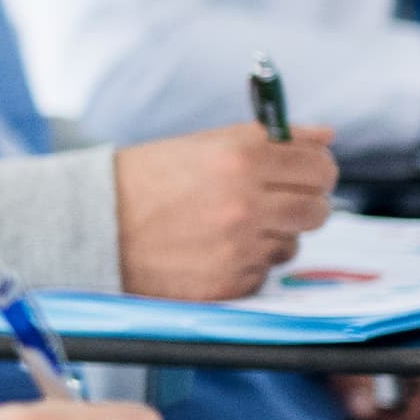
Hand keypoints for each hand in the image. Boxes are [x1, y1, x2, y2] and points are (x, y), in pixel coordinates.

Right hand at [114, 123, 337, 298]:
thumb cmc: (147, 179)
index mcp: (241, 159)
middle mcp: (245, 203)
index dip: (318, 171)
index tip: (309, 175)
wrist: (93, 224)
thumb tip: (325, 136)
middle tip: (277, 204)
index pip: (320, 168)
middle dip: (303, 206)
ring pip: (291, 246)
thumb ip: (269, 138)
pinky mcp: (227, 282)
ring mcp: (237, 247)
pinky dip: (245, 264)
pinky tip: (212, 250)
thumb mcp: (205, 143)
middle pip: (317, 211)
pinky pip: (262, 274)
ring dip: (271, 237)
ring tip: (230, 228)